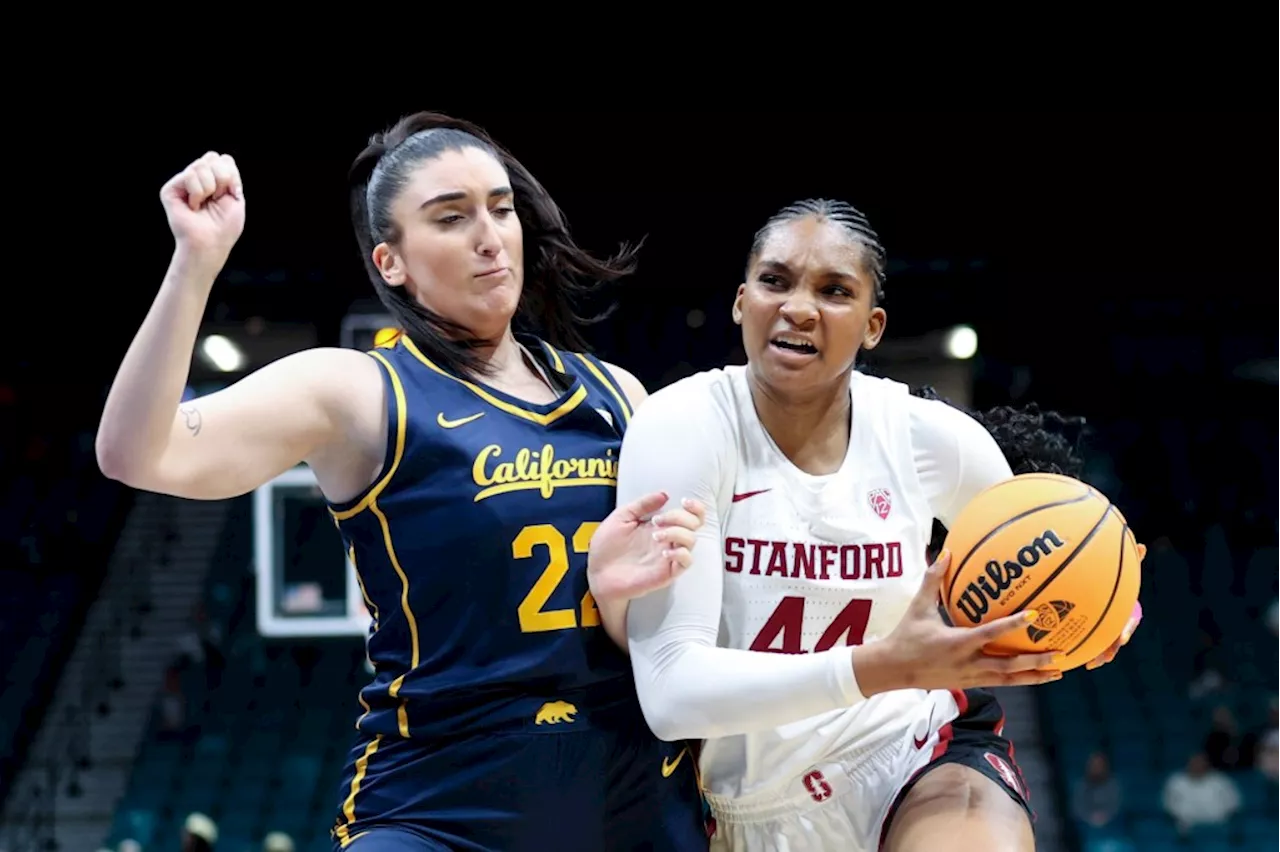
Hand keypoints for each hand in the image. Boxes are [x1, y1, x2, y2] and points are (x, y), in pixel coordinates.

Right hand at [160, 151, 245, 268]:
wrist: (210, 244)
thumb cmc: (224, 227)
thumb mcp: (236, 196)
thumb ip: (230, 174)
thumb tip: (220, 159)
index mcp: (213, 179)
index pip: (223, 159)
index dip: (231, 175)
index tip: (231, 195)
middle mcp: (197, 178)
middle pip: (213, 157)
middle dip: (222, 180)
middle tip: (216, 200)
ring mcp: (183, 183)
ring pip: (201, 165)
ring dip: (210, 188)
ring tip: (204, 205)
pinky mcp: (171, 189)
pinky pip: (189, 175)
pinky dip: (197, 193)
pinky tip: (193, 206)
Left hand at [587, 493, 705, 604]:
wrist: (596, 572)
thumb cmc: (607, 547)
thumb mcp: (621, 517)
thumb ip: (642, 505)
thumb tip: (665, 494)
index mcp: (660, 525)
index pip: (689, 515)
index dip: (695, 507)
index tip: (684, 502)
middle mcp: (668, 540)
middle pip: (694, 524)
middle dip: (679, 517)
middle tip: (657, 520)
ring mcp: (668, 556)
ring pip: (691, 541)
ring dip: (677, 533)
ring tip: (655, 535)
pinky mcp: (666, 573)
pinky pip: (685, 562)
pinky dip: (680, 554)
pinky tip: (664, 552)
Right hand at [854, 551, 1061, 695]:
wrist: (893, 669)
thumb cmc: (906, 636)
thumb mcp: (918, 606)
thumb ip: (933, 580)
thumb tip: (946, 553)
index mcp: (958, 642)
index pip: (991, 633)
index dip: (1013, 624)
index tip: (1034, 616)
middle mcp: (969, 662)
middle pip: (1009, 665)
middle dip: (1035, 660)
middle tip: (1059, 652)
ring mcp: (971, 676)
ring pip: (1009, 679)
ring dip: (1034, 676)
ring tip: (1057, 671)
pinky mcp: (970, 683)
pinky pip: (1000, 682)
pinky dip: (1019, 679)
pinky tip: (1034, 676)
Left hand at [1085, 542, 1146, 669]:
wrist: (1105, 589)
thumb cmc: (1113, 579)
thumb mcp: (1121, 570)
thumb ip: (1130, 560)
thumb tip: (1142, 545)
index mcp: (1124, 612)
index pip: (1128, 623)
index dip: (1125, 631)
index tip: (1121, 638)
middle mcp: (1115, 623)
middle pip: (1113, 640)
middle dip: (1109, 650)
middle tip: (1103, 660)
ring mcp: (1103, 629)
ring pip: (1100, 645)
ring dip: (1094, 655)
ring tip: (1086, 664)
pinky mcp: (1089, 630)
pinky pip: (1084, 640)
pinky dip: (1077, 645)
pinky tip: (1064, 653)